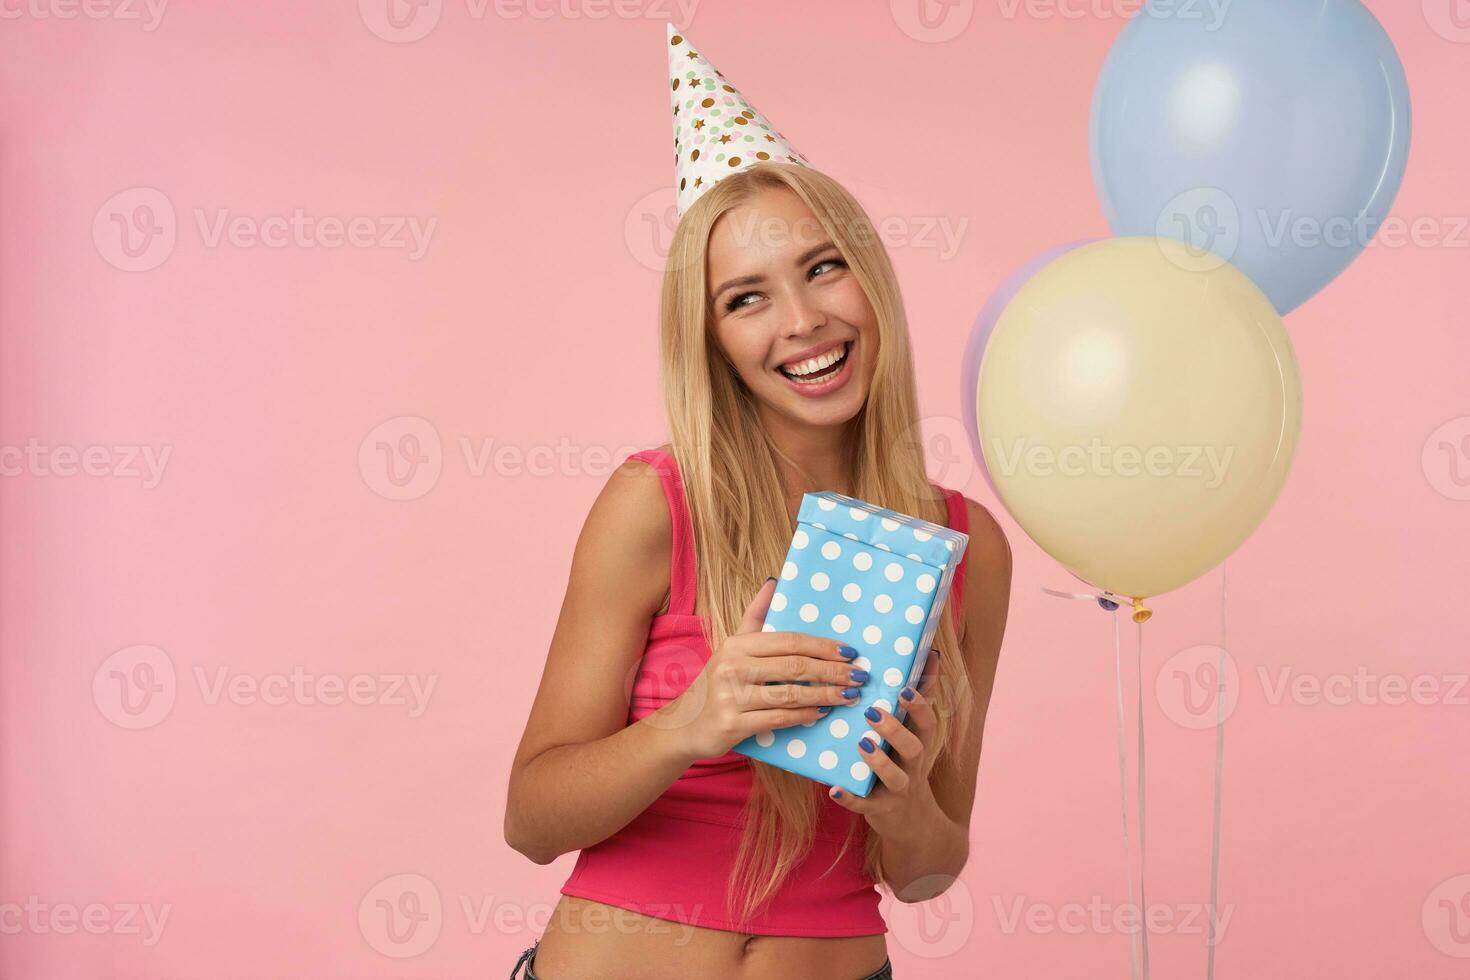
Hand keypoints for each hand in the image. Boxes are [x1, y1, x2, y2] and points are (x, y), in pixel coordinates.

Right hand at [662, 578, 867, 760]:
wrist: (686, 724)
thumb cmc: (717, 682)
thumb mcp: (732, 646)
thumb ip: (755, 616)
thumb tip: (774, 581)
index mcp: (737, 645)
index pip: (789, 640)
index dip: (823, 646)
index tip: (850, 652)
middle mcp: (732, 667)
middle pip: (794, 666)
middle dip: (832, 671)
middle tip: (859, 676)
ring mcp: (732, 696)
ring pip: (790, 694)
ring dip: (825, 695)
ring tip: (848, 696)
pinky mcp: (733, 724)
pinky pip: (778, 718)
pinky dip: (804, 715)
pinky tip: (822, 713)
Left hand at [824, 656, 942, 835]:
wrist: (912, 824)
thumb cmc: (905, 766)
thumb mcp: (914, 736)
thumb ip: (916, 701)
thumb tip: (930, 654)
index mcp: (919, 745)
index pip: (927, 723)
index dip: (919, 706)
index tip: (903, 688)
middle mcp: (913, 767)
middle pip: (914, 748)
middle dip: (895, 730)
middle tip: (873, 712)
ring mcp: (898, 791)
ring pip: (894, 778)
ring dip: (878, 762)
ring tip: (861, 744)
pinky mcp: (880, 810)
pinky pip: (866, 806)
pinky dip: (851, 798)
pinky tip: (834, 790)